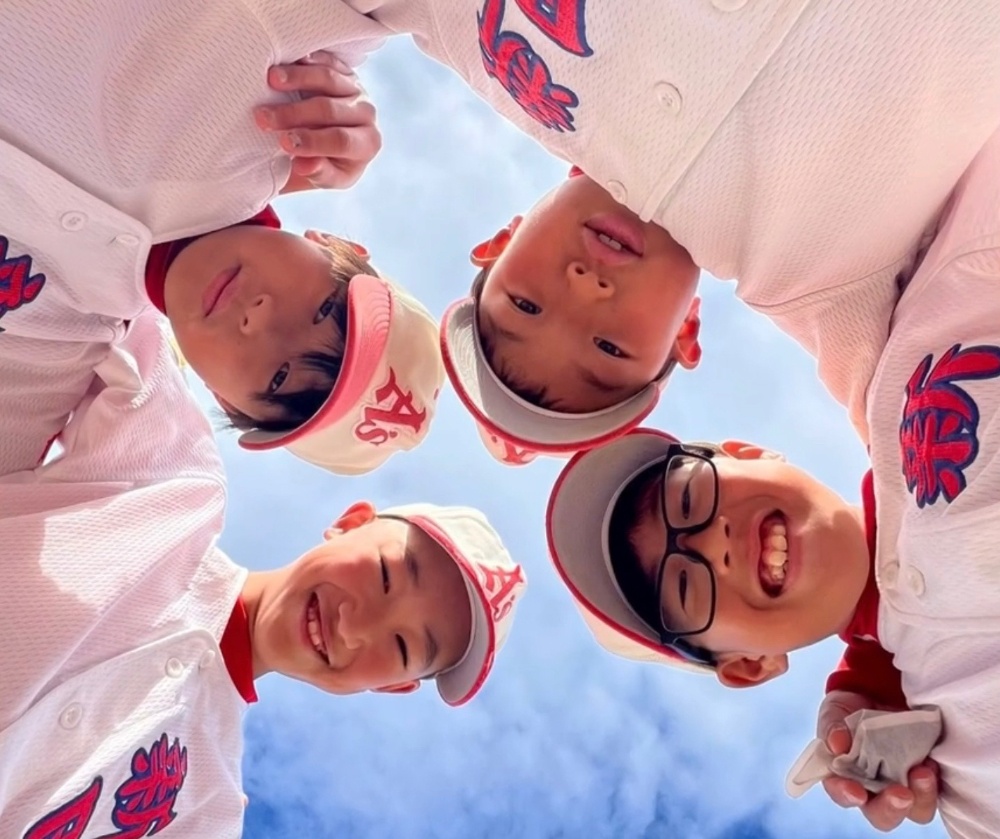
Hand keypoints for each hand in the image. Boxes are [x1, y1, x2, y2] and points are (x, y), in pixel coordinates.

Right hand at [256, 52, 381, 192]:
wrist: (332, 143)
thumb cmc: (328, 164)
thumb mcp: (326, 177)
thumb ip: (319, 173)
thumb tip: (304, 165)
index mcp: (368, 144)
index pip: (341, 141)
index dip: (312, 141)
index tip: (283, 142)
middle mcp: (367, 114)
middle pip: (329, 110)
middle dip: (294, 114)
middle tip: (263, 117)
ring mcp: (356, 88)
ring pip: (327, 78)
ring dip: (297, 78)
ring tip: (270, 80)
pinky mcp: (344, 70)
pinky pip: (325, 60)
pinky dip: (305, 59)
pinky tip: (283, 60)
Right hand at [818, 690, 938, 830]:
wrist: (880, 696)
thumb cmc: (850, 710)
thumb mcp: (836, 711)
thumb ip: (832, 726)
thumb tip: (836, 744)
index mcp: (844, 777)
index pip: (842, 793)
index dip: (847, 794)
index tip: (856, 792)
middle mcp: (875, 790)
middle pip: (882, 815)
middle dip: (891, 808)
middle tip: (901, 794)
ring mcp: (903, 785)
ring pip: (916, 810)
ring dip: (921, 797)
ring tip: (923, 773)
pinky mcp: (927, 778)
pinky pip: (936, 791)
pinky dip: (936, 782)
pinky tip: (932, 763)